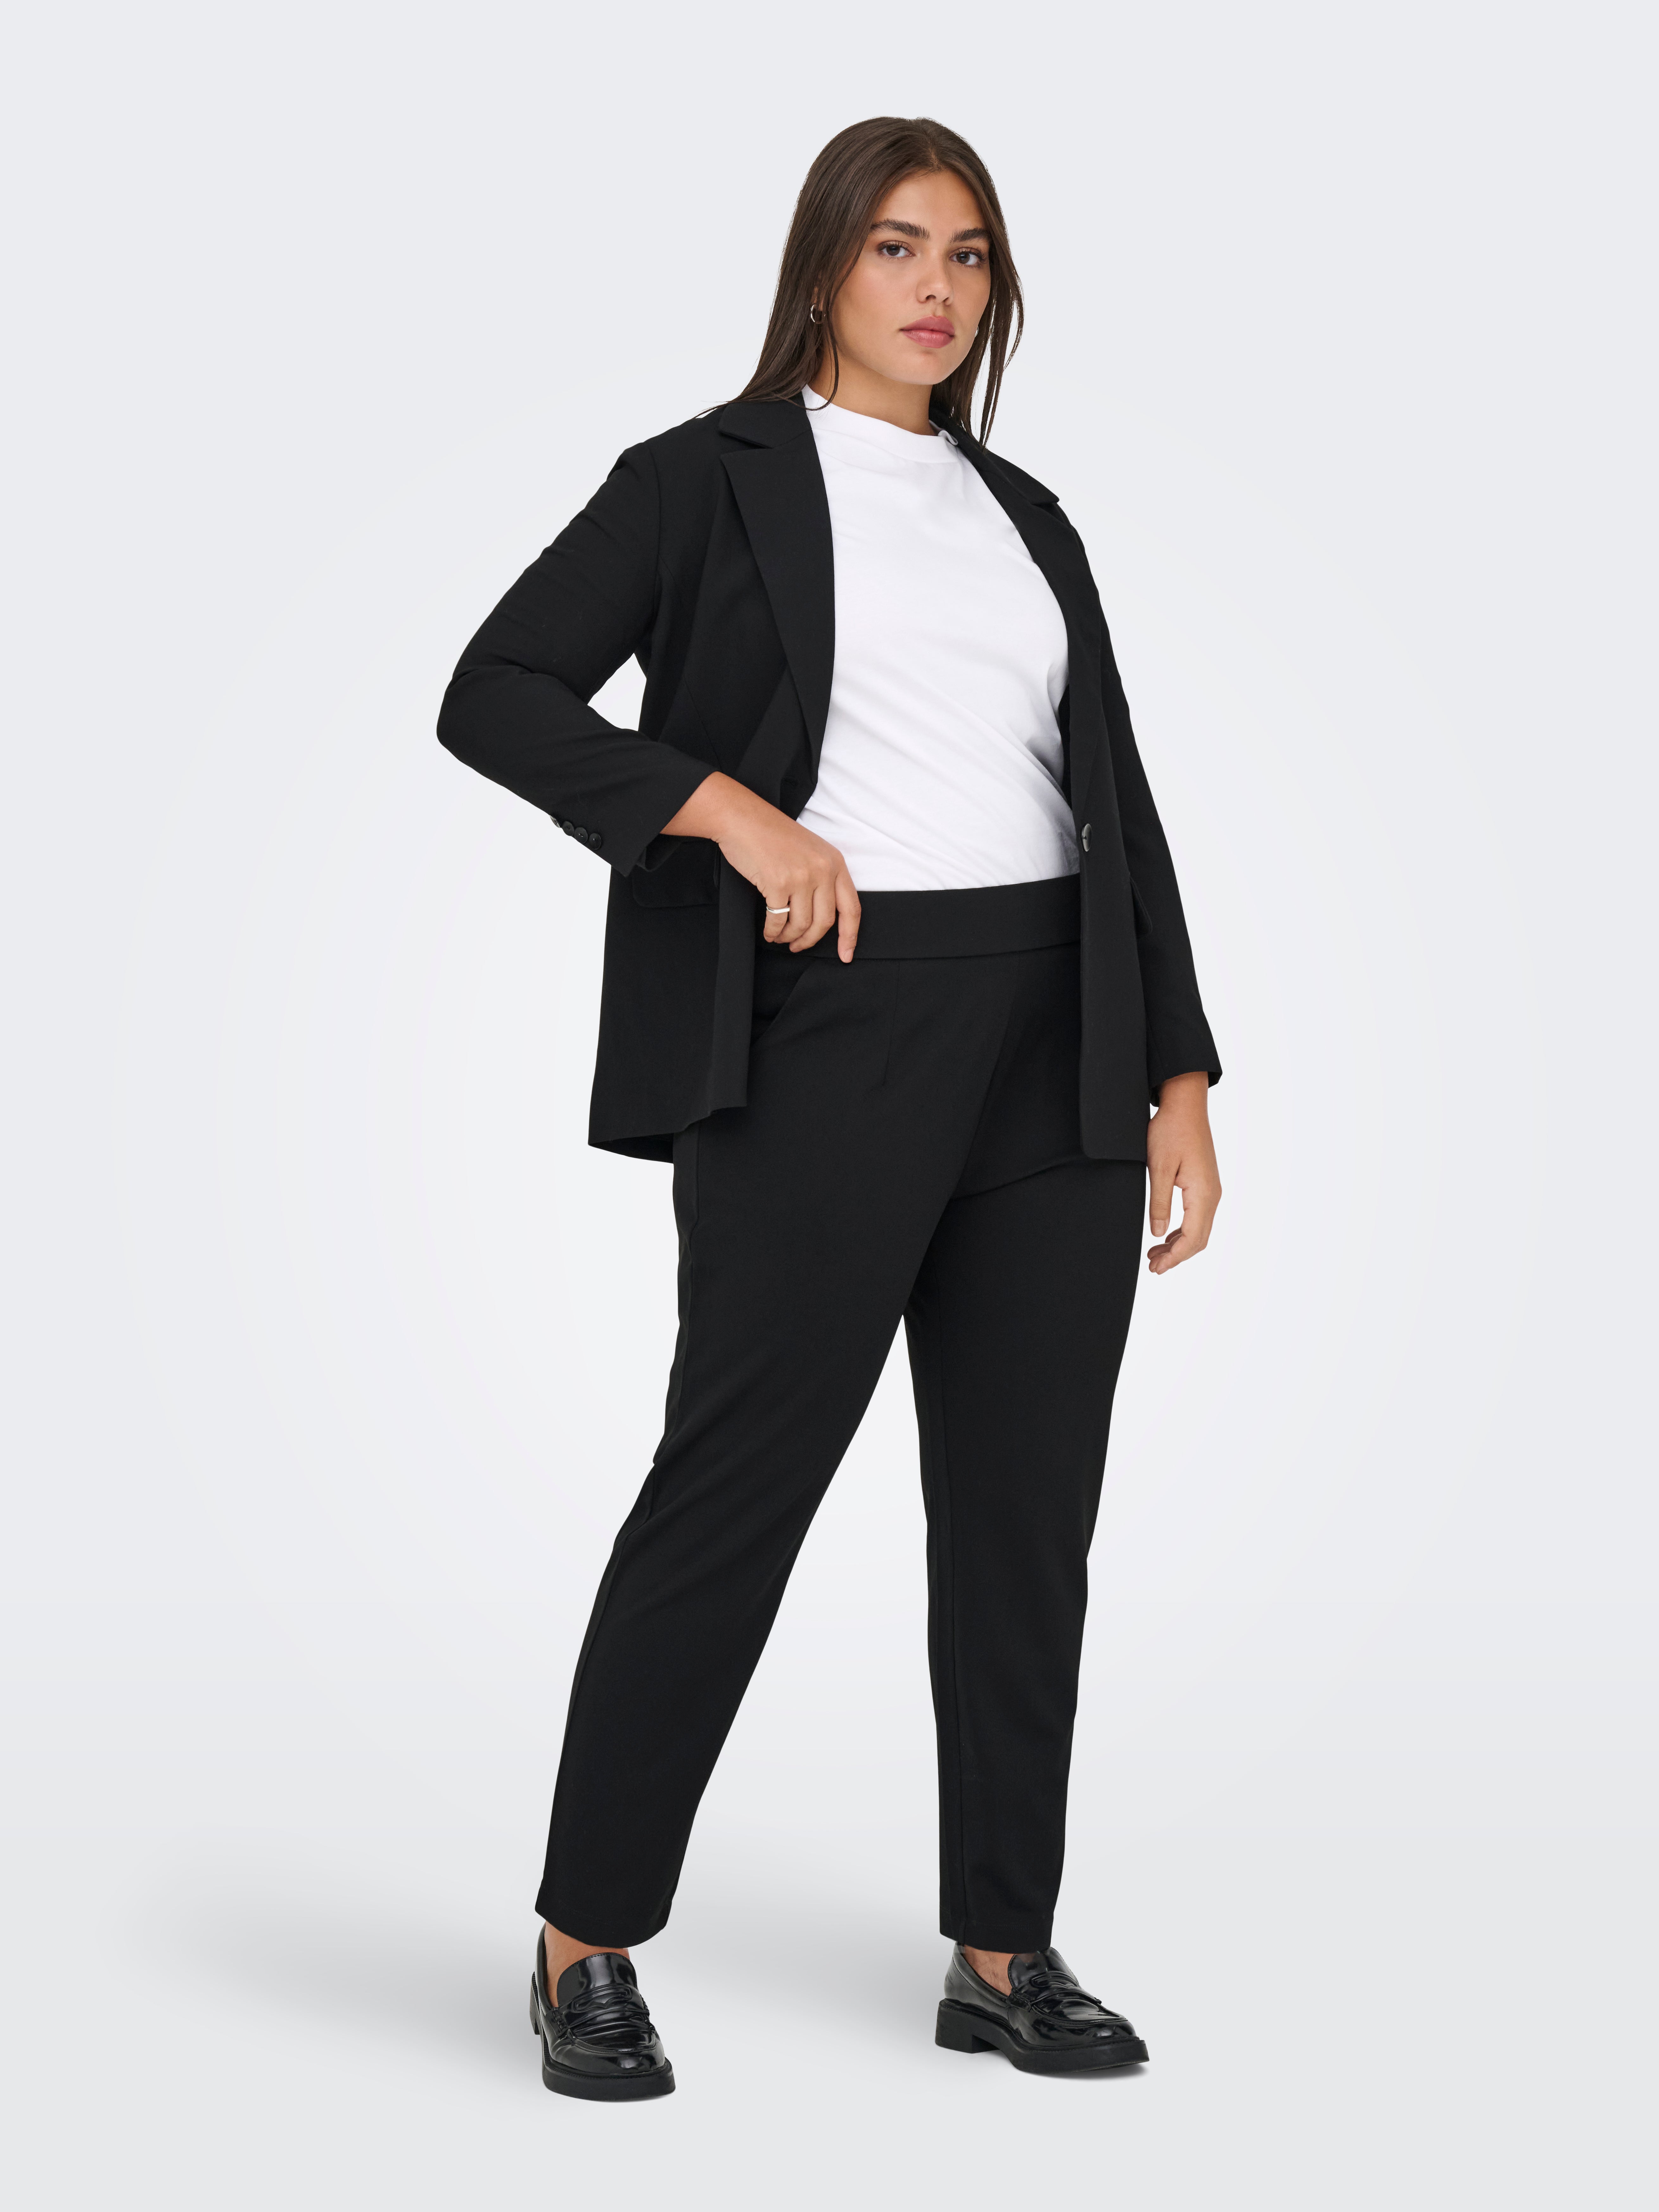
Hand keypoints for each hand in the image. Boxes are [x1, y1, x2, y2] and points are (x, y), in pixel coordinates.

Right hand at [661, 772, 860, 959]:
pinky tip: (769, 932)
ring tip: (780, 937)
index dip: (850, 937)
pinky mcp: (777, 883)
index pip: (851, 908)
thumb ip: (822, 878)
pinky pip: (779, 920)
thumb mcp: (810, 851)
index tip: (846, 955)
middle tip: (798, 946)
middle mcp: (822, 870)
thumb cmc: (772, 835)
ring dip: (789, 937)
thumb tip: (821, 916)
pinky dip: (773, 931)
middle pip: (824, 922)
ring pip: (801, 924)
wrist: (742, 818)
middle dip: (810, 940)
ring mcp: (801, 877)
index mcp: (834, 862)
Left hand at [1146, 1071, 1220, 1274]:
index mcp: (1202, 1194)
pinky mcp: (1205, 1184)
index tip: (1156, 1268)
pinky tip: (1166, 1235)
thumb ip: (1159, 1203)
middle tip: (1153, 1267)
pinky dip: (1183, 1231)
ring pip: (1199, 1229)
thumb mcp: (1158, 1168)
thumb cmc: (1171, 1131)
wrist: (1185, 1106)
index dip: (1175, 1258)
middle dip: (1177, 1256)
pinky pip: (1198, 1216)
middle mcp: (1212, 1195)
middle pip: (1199, 1239)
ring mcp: (1211, 1190)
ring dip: (1179, 1245)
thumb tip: (1158, 1234)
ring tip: (1155, 1255)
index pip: (1193, 1238)